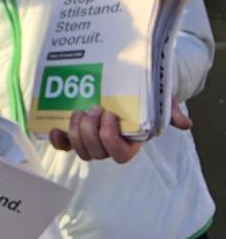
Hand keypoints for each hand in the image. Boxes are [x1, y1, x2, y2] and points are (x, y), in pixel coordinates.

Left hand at [49, 99, 191, 162]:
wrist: (128, 83)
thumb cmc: (145, 95)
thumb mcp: (160, 99)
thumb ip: (170, 110)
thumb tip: (184, 123)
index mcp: (130, 141)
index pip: (120, 155)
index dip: (110, 139)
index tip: (110, 114)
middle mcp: (109, 144)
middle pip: (96, 153)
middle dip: (90, 132)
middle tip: (93, 108)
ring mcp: (91, 139)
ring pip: (80, 150)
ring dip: (76, 132)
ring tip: (79, 111)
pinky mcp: (76, 131)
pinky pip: (65, 145)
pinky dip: (58, 140)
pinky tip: (54, 128)